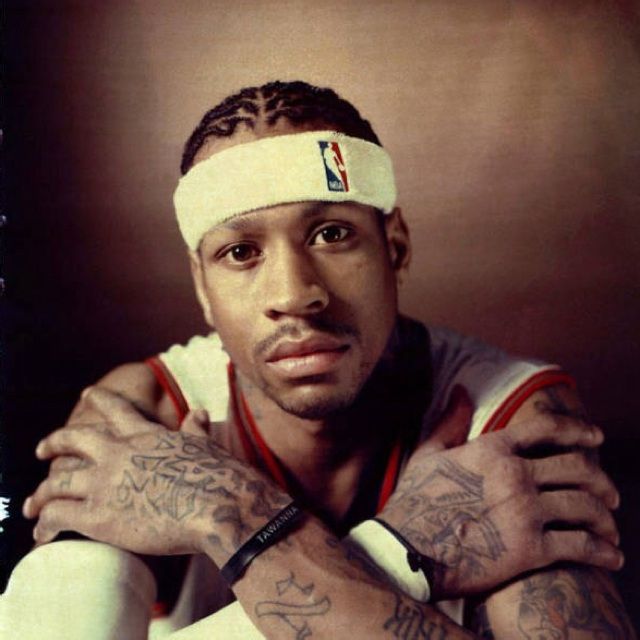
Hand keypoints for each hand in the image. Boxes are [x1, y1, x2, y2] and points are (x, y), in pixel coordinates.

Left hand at [23, 388, 290, 563]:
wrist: (217, 504)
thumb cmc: (218, 475)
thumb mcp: (205, 444)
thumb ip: (196, 429)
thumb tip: (200, 412)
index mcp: (145, 435)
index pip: (115, 409)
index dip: (99, 399)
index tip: (87, 393)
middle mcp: (118, 453)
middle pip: (73, 439)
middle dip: (53, 443)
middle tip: (41, 450)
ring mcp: (106, 483)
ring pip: (57, 482)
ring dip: (40, 495)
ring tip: (32, 506)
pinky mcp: (99, 516)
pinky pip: (58, 517)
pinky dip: (44, 526)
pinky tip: (40, 535)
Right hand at [379, 387, 621, 598]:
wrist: (406, 551)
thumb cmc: (414, 502)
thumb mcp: (428, 454)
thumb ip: (450, 421)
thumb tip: (460, 390)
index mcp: (493, 450)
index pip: (548, 429)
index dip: (578, 429)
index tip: (597, 436)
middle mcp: (515, 474)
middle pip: (577, 467)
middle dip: (602, 479)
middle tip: (610, 493)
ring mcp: (525, 511)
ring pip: (586, 506)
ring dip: (606, 518)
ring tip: (611, 528)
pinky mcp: (531, 550)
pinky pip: (582, 546)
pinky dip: (603, 551)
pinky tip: (611, 557)